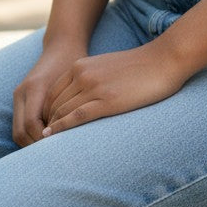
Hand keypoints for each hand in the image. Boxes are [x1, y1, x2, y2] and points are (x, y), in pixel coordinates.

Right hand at [12, 38, 87, 146]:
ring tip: (53, 155)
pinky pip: (21, 124)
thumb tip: (74, 133)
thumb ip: (72, 104)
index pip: (32, 125)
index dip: (44, 141)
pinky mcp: (21, 98)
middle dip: (36, 148)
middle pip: (21, 132)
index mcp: (35, 87)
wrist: (62, 44)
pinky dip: (32, 136)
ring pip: (18, 131)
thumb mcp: (76, 81)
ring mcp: (19, 96)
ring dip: (33, 144)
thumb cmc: (74, 61)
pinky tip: (49, 142)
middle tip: (56, 160)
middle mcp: (22, 92)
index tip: (61, 151)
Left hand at [42, 40, 190, 136]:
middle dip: (46, 123)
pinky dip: (62, 129)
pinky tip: (54, 138)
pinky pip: (76, 117)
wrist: (164, 60)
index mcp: (80, 66)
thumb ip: (90, 78)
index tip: (47, 127)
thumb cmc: (140, 67)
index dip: (46, 112)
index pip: (52, 93)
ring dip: (52, 129)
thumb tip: (82, 97)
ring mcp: (94, 88)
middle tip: (42, 142)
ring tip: (45, 146)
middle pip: (53, 104)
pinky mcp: (107, 101)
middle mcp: (82, 75)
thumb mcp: (106, 67)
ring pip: (62, 112)